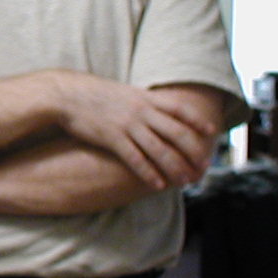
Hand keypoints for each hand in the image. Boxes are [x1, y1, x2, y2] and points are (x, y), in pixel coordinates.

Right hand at [48, 73, 213, 190]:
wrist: (66, 95)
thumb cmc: (94, 94)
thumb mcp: (123, 92)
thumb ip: (142, 101)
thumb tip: (156, 108)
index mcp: (145, 97)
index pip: (179, 108)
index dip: (197, 119)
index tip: (212, 130)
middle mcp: (140, 110)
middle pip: (175, 131)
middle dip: (193, 149)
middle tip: (204, 165)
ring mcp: (127, 124)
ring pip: (159, 148)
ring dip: (175, 166)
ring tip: (186, 180)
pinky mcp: (112, 138)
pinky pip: (135, 158)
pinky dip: (149, 172)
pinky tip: (158, 184)